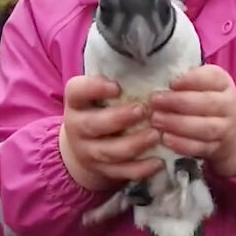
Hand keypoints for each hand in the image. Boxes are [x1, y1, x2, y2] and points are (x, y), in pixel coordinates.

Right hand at [59, 75, 163, 190]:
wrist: (82, 146)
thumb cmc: (99, 110)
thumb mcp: (98, 95)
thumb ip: (116, 82)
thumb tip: (151, 62)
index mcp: (76, 102)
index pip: (77, 91)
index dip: (95, 88)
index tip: (117, 87)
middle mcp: (77, 127)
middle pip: (94, 125)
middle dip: (119, 118)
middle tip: (143, 110)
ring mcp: (88, 152)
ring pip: (109, 151)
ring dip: (135, 144)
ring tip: (156, 135)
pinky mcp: (103, 171)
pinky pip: (121, 172)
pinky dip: (141, 169)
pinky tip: (159, 162)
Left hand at [149, 65, 235, 176]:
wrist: (232, 131)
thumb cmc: (208, 101)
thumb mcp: (204, 85)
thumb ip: (186, 80)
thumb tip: (158, 77)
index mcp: (223, 83)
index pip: (212, 77)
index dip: (191, 79)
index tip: (171, 83)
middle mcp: (228, 105)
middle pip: (207, 102)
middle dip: (178, 101)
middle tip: (155, 101)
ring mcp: (225, 128)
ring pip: (205, 127)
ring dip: (178, 124)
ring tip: (156, 119)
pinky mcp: (217, 147)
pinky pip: (200, 147)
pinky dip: (182, 144)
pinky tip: (166, 138)